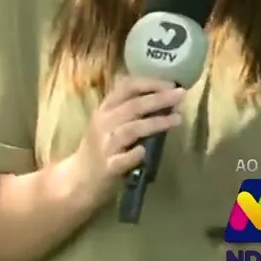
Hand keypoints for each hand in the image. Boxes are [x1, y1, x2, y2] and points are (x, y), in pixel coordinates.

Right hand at [69, 76, 184, 204]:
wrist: (79, 177)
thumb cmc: (100, 146)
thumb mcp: (108, 122)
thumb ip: (130, 110)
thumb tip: (165, 98)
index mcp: (104, 109)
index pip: (125, 88)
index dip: (149, 83)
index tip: (171, 83)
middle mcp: (103, 123)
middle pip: (132, 106)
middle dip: (159, 99)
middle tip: (180, 95)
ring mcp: (105, 145)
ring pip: (130, 129)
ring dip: (155, 123)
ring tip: (177, 119)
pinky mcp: (108, 166)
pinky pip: (123, 159)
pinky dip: (135, 154)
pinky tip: (145, 151)